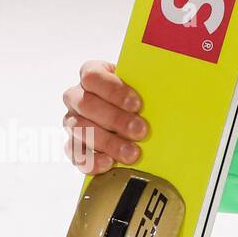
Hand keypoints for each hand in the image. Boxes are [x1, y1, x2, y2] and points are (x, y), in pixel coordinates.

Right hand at [62, 60, 147, 174]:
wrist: (126, 110)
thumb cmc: (134, 94)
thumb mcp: (140, 84)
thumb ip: (146, 86)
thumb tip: (166, 95)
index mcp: (91, 73)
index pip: (93, 76)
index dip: (113, 90)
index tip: (137, 104)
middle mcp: (76, 96)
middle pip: (87, 105)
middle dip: (116, 119)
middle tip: (141, 131)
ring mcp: (71, 120)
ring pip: (80, 130)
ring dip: (108, 142)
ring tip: (132, 153)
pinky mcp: (72, 143)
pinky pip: (75, 153)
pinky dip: (92, 160)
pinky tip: (109, 163)